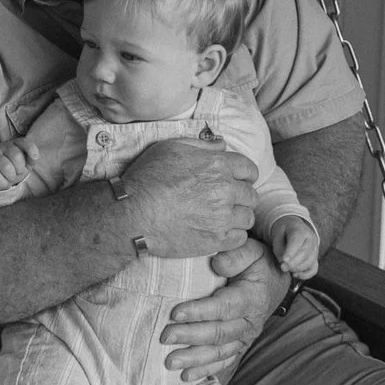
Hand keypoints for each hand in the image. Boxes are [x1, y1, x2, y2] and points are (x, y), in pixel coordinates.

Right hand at [0, 139, 33, 193]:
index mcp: (15, 144)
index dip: (31, 150)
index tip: (34, 158)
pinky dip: (3, 183)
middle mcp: (2, 147)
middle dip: (20, 169)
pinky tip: (3, 182)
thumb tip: (34, 157)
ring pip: (6, 167)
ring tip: (9, 178)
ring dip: (11, 177)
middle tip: (17, 173)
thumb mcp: (25, 163)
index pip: (24, 143)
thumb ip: (31, 158)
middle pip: (16, 156)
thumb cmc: (13, 168)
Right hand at [111, 140, 254, 259]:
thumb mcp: (171, 148)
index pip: (249, 169)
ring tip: (219, 217)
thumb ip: (202, 145)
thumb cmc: (148, 178)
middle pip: (251, 195)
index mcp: (217, 165)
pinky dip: (232, 235)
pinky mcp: (217, 240)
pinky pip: (240, 238)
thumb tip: (223, 144)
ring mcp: (223, 217)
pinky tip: (217, 231)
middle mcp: (225, 190)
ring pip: (248, 217)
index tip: (236, 181)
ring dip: (237, 216)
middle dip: (240, 196)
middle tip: (224, 200)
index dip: (244, 175)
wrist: (133, 214)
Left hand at [162, 241, 279, 379]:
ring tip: (170, 363)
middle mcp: (250, 321)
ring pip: (219, 352)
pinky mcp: (240, 344)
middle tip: (165, 337)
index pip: (224, 307)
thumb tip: (216, 263)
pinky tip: (186, 377)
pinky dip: (205, 370)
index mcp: (252, 297)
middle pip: (219, 333)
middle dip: (190, 336)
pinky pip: (223, 361)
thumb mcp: (252, 250)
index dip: (199, 311)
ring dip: (194, 359)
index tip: (175, 313)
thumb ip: (236, 254)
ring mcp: (245, 336)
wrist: (276, 280)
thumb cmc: (258, 262)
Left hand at [269, 213, 319, 279]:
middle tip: (282, 268)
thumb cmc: (284, 233)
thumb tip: (283, 263)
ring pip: (310, 262)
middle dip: (293, 263)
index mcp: (300, 230)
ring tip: (286, 269)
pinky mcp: (315, 259)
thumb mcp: (277, 236)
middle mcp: (311, 239)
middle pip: (305, 253)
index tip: (284, 260)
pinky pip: (313, 269)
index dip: (291, 252)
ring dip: (297, 269)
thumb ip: (279, 249)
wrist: (294, 229)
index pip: (297, 241)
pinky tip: (294, 275)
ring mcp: (315, 249)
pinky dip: (305, 275)